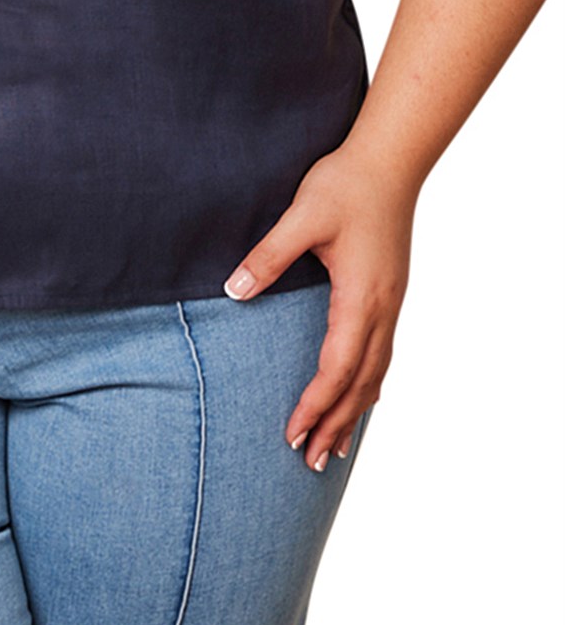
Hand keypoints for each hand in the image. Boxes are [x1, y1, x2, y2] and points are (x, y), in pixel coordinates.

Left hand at [222, 145, 413, 472]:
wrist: (390, 161)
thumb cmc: (345, 185)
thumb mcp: (301, 216)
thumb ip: (267, 256)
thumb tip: (233, 292)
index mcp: (362, 297)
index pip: (338, 367)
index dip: (315, 405)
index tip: (292, 435)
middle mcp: (383, 308)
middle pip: (361, 383)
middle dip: (336, 424)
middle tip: (312, 463)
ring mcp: (391, 303)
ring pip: (376, 372)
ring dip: (354, 412)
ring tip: (336, 449)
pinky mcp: (389, 294)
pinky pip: (382, 354)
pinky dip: (368, 385)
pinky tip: (361, 398)